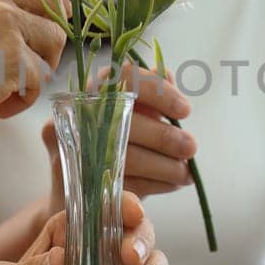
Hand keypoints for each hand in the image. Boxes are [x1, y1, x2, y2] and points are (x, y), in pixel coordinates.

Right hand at [40, 63, 195, 213]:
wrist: (87, 188)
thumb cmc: (116, 141)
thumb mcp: (134, 112)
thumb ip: (150, 93)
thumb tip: (167, 75)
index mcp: (95, 88)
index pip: (124, 77)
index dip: (158, 92)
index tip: (185, 110)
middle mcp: (78, 114)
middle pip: (124, 120)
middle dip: (163, 136)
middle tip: (191, 147)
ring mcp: (74, 150)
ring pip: (126, 157)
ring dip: (164, 166)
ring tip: (187, 173)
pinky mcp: (81, 183)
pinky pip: (123, 184)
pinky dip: (154, 185)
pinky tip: (171, 184)